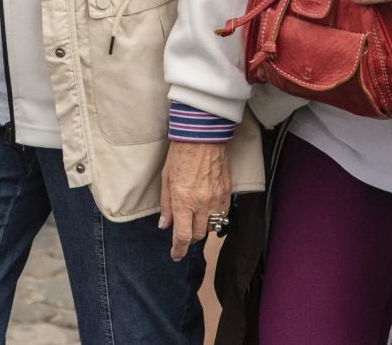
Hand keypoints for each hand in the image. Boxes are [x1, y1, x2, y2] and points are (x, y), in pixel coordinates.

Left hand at [159, 140, 230, 259]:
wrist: (202, 137)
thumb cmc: (180, 155)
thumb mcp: (166, 179)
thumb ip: (166, 205)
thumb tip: (164, 225)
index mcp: (183, 201)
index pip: (183, 236)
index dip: (179, 249)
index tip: (176, 255)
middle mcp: (201, 204)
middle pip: (199, 235)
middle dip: (190, 238)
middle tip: (184, 233)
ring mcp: (216, 199)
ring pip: (212, 226)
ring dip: (203, 228)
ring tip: (196, 220)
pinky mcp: (226, 192)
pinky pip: (223, 213)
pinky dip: (215, 216)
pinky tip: (208, 210)